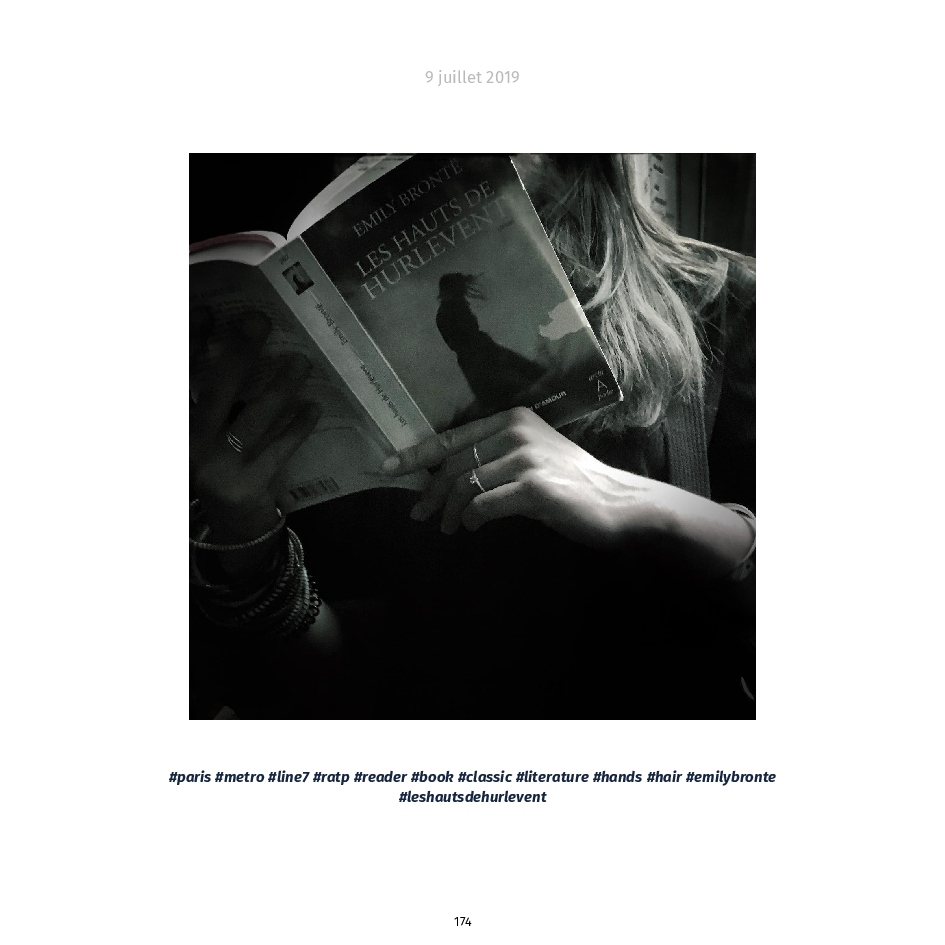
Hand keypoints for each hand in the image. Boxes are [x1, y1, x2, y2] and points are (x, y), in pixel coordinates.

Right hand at [190, 310, 318, 540]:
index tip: (207, 311)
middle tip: (259, 321)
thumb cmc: (219, 460)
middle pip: (216, 389)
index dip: (189, 342)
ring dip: (281, 387)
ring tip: (301, 362)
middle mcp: (189, 444)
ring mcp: (219, 466)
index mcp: (177, 425)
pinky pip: (279, 450)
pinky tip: (312, 406)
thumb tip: (239, 339)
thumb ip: (211, 394)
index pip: (178, 376)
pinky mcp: (247, 487)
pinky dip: (298, 427)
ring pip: (254, 418)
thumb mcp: (204, 429)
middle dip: (239, 352)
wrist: (229, 522)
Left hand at [380, 407, 667, 549]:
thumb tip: (443, 478)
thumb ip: (492, 458)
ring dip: (450, 511)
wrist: (616, 502)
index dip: (417, 453)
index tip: (388, 467)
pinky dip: (472, 519)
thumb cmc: (570, 483)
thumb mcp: (530, 457)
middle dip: (430, 492)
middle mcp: (517, 432)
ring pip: (464, 486)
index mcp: (512, 419)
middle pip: (454, 464)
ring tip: (449, 528)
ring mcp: (526, 458)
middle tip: (420, 514)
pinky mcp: (533, 487)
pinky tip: (473, 526)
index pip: (452, 436)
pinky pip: (483, 505)